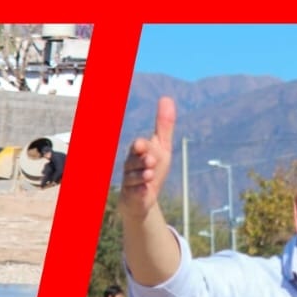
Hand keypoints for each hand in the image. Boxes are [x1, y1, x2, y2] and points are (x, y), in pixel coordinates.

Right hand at [119, 96, 175, 223]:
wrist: (143, 198)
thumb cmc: (152, 169)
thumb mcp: (162, 148)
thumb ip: (164, 126)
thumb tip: (166, 98)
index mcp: (137, 152)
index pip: (138, 147)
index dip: (140, 147)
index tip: (142, 145)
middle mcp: (130, 166)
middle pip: (134, 162)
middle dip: (142, 161)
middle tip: (151, 161)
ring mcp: (130, 182)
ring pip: (133, 178)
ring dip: (142, 176)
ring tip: (150, 174)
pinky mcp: (131, 197)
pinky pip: (134, 194)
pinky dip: (139, 192)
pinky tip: (145, 191)